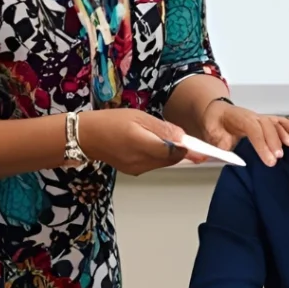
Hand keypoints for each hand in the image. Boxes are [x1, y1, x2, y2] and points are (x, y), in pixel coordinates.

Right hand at [78, 108, 201, 175]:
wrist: (86, 137)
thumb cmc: (110, 122)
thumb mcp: (139, 117)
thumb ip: (162, 128)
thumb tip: (182, 136)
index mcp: (142, 144)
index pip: (174, 152)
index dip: (189, 150)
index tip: (202, 150)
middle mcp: (141, 161)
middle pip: (171, 159)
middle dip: (180, 150)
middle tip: (183, 137)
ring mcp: (137, 169)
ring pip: (163, 162)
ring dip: (169, 153)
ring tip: (159, 136)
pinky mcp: (133, 171)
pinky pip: (153, 164)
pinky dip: (158, 156)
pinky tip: (150, 144)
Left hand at [201, 101, 288, 167]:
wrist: (218, 112)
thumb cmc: (216, 123)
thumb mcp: (211, 133)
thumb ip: (218, 143)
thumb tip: (225, 151)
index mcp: (239, 118)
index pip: (253, 129)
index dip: (262, 143)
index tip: (268, 159)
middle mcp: (253, 116)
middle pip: (267, 125)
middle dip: (274, 142)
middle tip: (278, 158)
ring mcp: (261, 117)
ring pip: (276, 122)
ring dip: (285, 134)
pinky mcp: (267, 121)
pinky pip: (281, 122)